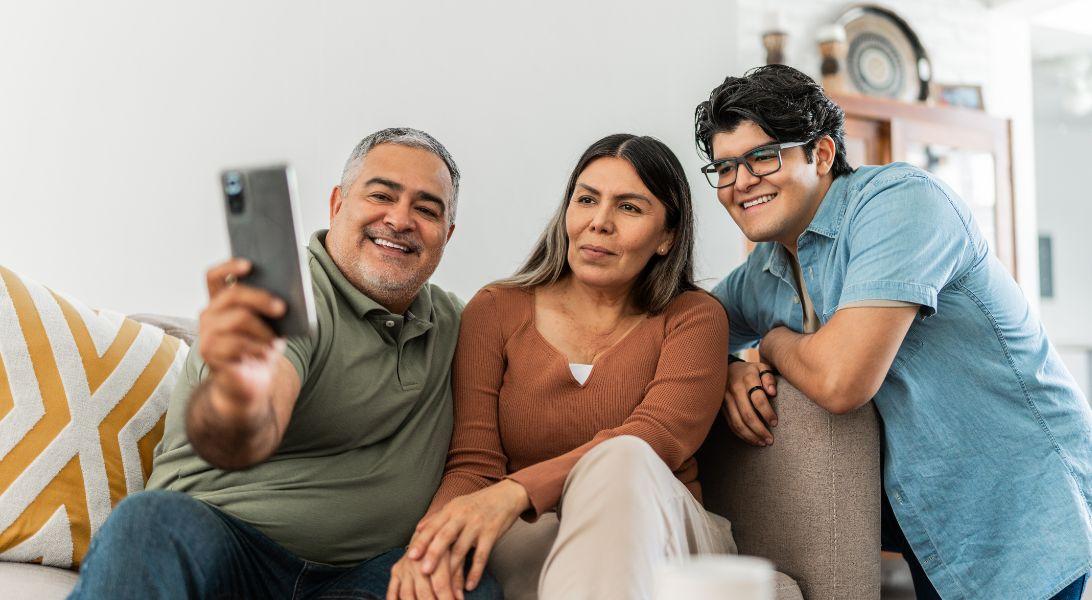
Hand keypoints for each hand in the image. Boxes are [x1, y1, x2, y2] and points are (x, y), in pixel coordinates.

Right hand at [198, 259, 286, 415]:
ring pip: (238, 319)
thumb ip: (270, 308)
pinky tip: (266, 354)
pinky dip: (257, 348)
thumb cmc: (261, 349)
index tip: (250, 265)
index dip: (230, 266)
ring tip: (275, 342)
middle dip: (261, 298)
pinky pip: (236, 343)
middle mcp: (209, 314)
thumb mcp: (270, 326)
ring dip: (263, 330)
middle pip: (232, 294)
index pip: (215, 276)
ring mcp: (206, 333)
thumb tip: (286, 293)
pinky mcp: (209, 353)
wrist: (249, 385)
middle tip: (282, 308)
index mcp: (220, 302)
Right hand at [388, 550, 462, 599]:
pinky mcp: (396, 571)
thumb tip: (460, 597)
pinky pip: (392, 591)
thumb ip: (457, 577)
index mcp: (434, 556)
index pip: (441, 585)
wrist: (429, 528)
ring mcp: (404, 568)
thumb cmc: (446, 544)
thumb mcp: (456, 555)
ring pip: (407, 595)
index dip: (448, 599)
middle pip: (424, 593)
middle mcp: (417, 562)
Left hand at [407, 480, 529, 590]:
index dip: (422, 542)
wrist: (506, 495)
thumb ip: (438, 518)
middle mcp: (462, 516)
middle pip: (445, 537)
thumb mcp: (456, 505)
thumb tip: (418, 529)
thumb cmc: (478, 503)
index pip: (433, 527)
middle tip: (423, 571)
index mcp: (451, 510)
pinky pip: (482, 555)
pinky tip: (470, 586)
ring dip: (453, 570)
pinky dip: (475, 572)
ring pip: (462, 549)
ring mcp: (477, 525)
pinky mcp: (491, 533)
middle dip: (433, 555)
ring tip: (445, 587)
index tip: (410, 556)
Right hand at [724, 359, 778, 445]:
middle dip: (760, 429)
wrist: (725, 368)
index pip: (758, 399)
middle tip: (770, 440)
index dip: (767, 413)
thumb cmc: (749, 371)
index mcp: (747, 378)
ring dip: (751, 435)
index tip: (775, 423)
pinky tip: (752, 440)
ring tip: (762, 443)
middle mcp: (735, 389)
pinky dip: (741, 434)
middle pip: (747, 414)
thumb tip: (772, 392)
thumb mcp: (761, 368)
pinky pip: (731, 424)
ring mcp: (726, 399)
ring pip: (738, 422)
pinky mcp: (721, 407)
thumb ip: (769, 378)